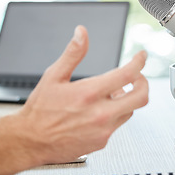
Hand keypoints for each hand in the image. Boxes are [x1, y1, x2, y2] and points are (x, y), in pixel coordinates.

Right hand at [16, 25, 148, 164]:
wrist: (31, 141)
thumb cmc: (40, 110)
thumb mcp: (53, 76)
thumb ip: (72, 53)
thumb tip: (82, 33)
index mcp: (89, 93)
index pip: (127, 74)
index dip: (139, 62)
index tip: (141, 57)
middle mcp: (100, 113)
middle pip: (141, 96)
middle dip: (143, 82)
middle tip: (137, 76)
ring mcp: (103, 129)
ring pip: (130, 110)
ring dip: (127, 98)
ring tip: (112, 93)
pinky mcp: (102, 141)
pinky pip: (118, 124)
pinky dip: (115, 113)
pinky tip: (101, 110)